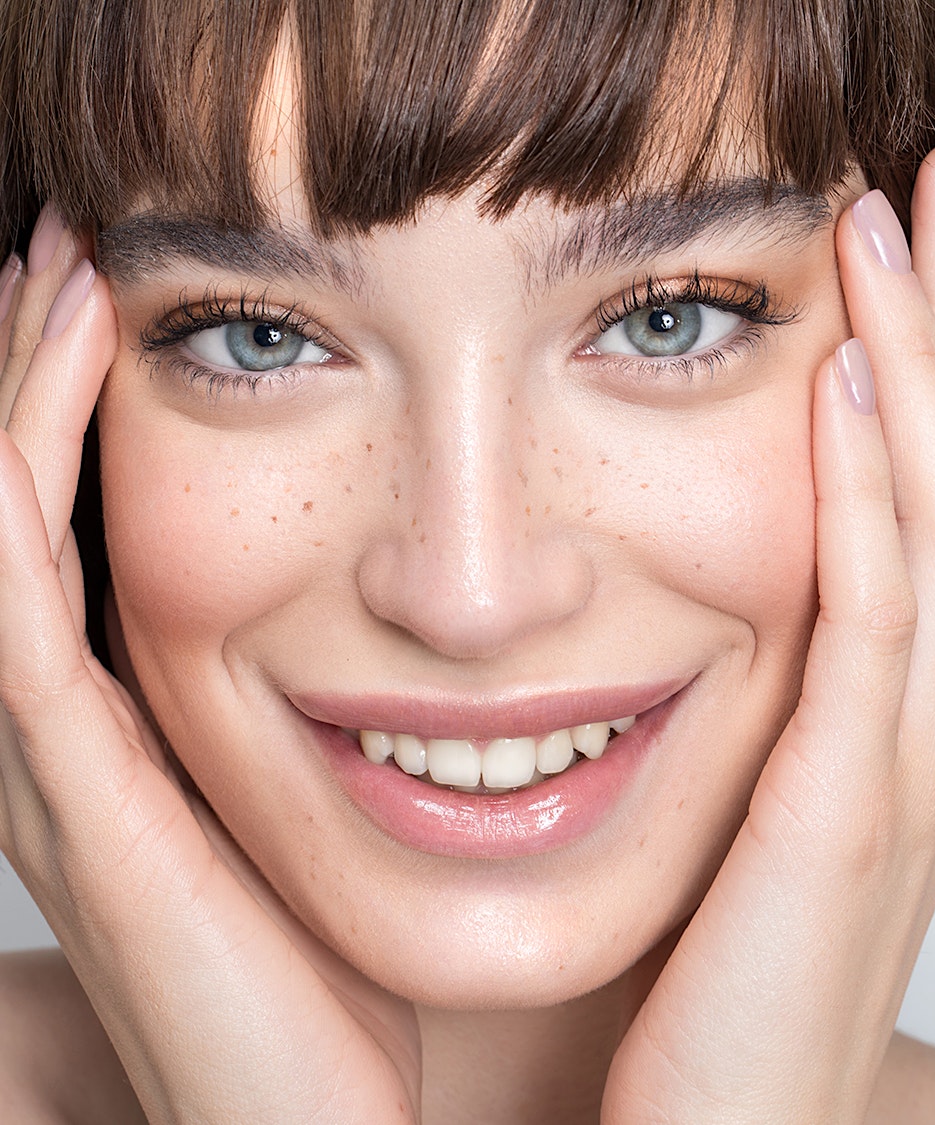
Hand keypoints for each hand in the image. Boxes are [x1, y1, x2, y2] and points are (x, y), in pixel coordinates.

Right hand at [0, 218, 419, 1122]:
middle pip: (16, 510)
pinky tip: (80, 343)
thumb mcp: (314, 820)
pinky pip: (22, 584)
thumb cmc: (326, 980)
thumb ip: (315, 729)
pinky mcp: (77, 782)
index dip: (79, 414)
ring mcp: (55, 755)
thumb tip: (386, 641)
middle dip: (32, 375)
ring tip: (59, 263)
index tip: (132, 305)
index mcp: (125, 733)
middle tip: (71, 253)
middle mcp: (65, 730)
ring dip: (21, 385)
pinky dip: (30, 454)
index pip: (74, 534)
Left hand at [602, 149, 934, 1122]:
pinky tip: (844, 389)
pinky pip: (868, 621)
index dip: (911, 361)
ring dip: (915, 363)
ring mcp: (896, 757)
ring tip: (894, 219)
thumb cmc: (708, 981)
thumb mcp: (724, 811)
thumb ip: (723, 702)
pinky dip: (862, 496)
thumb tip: (666, 604)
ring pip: (922, 517)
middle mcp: (912, 712)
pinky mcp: (846, 810)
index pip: (901, 493)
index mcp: (876, 707)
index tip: (877, 244)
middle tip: (922, 180)